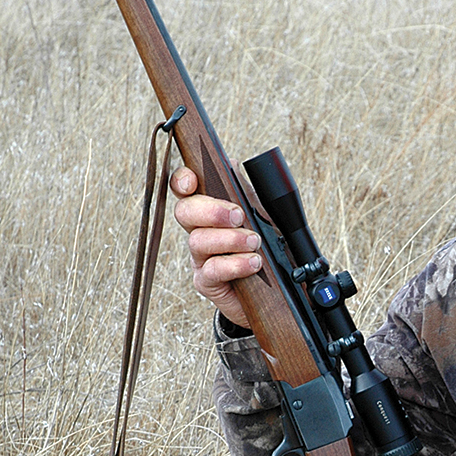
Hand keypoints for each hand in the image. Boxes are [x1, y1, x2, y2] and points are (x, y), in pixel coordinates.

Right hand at [171, 166, 259, 327]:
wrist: (273, 291)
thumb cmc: (264, 249)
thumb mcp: (260, 216)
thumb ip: (245, 193)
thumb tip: (231, 164)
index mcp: (208, 210)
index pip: (184, 189)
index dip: (181, 181)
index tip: (192, 181)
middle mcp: (198, 231)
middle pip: (184, 212)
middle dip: (210, 211)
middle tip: (238, 216)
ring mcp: (199, 258)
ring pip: (198, 241)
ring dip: (230, 239)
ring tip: (254, 243)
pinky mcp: (206, 282)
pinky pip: (212, 270)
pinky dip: (235, 264)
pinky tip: (254, 263)